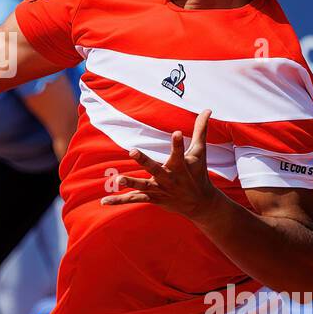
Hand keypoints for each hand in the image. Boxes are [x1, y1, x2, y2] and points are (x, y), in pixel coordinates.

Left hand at [101, 108, 218, 217]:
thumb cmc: (198, 173)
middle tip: (133, 151)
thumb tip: (208, 109)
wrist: (200, 204)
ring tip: (117, 180)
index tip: (176, 132)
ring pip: (143, 187)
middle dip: (145, 161)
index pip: (179, 152)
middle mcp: (169, 179)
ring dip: (130, 183)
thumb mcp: (200, 152)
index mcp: (180, 167)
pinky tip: (104, 201)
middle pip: (156, 169)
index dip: (177, 143)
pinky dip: (119, 200)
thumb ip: (200, 130)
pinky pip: (134, 199)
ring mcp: (160, 190)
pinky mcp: (153, 198)